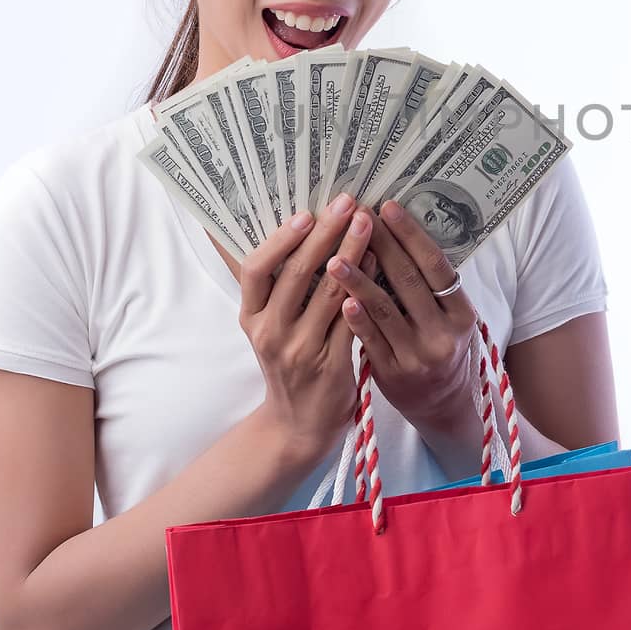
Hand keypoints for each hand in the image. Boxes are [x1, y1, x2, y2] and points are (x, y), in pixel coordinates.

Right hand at [228, 193, 374, 455]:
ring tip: (369, 224)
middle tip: (348, 203)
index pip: (255, 270)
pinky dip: (365, 288)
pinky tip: (379, 264)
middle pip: (296, 274)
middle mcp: (270, 333)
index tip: (305, 213)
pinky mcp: (330, 365)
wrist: (299, 426)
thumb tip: (304, 231)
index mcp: (252, 319)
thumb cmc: (290, 365)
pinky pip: (351, 319)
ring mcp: (300, 351)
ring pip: (329, 293)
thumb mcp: (271, 328)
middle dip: (324, 234)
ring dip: (352, 253)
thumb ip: (280, 290)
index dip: (279, 240)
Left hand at [324, 198, 479, 424]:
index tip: (388, 207)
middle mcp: (443, 333)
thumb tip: (397, 233)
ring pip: (385, 309)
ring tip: (335, 255)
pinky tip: (341, 298)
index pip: (436, 265)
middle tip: (356, 217)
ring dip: (358, 279)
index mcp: (462, 313)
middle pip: (408, 281)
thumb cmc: (440, 347)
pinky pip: (371, 340)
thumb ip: (429, 286)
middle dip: (380, 245)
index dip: (411, 235)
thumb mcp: (449, 317)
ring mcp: (417, 356)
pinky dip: (357, 318)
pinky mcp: (393, 373)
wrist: (442, 405)